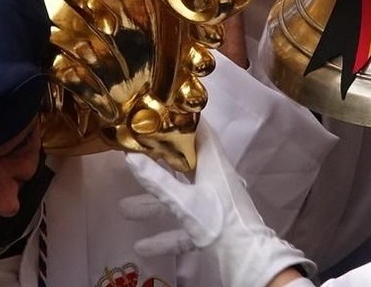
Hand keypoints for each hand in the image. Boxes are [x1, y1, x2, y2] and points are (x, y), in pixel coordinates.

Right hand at [123, 120, 309, 284]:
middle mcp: (215, 178)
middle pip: (184, 164)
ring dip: (154, 204)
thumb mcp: (183, 201)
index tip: (158, 113)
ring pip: (180, 197)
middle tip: (136, 158)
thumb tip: (129, 157)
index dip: (181, 120)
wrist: (245, 256)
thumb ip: (157, 181)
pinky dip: (166, 235)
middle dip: (158, 164)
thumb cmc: (217, 220)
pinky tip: (143, 246)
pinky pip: (185, 224)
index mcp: (214, 163)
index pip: (200, 131)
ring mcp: (214, 202)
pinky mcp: (212, 225)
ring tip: (125, 209)